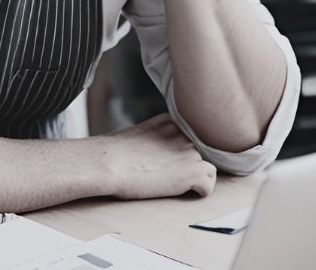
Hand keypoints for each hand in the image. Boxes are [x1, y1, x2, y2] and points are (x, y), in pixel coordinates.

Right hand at [95, 113, 216, 199]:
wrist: (107, 162)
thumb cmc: (113, 153)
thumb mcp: (139, 134)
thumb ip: (157, 138)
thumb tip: (160, 153)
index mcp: (170, 121)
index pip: (192, 136)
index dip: (183, 152)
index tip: (170, 162)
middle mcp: (184, 133)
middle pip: (202, 152)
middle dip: (190, 165)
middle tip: (171, 176)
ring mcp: (190, 151)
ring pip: (208, 168)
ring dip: (195, 178)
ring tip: (175, 185)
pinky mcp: (193, 171)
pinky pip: (209, 185)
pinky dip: (199, 191)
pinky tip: (180, 192)